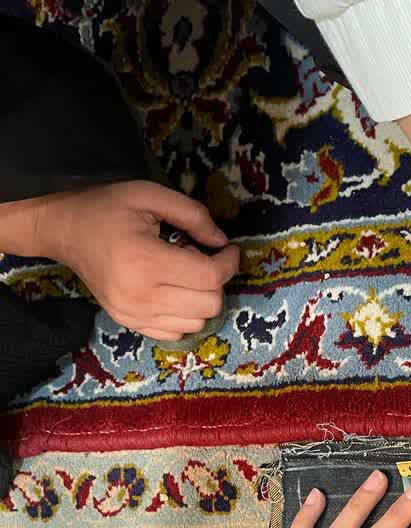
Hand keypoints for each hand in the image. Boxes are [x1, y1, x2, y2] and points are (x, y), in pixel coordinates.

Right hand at [36, 181, 239, 338]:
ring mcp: (133, 314)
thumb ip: (193, 214)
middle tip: (198, 257)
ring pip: (196, 322)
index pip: (209, 277)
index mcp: (146, 261)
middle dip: (215, 280)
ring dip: (200, 298)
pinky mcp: (129, 322)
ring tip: (181, 274)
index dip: (228, 262)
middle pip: (208, 304)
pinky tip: (172, 291)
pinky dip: (185, 314)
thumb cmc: (107, 208)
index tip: (228, 249)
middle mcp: (140, 296)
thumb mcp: (149, 195)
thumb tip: (221, 241)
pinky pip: (176, 332)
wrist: (65, 229)